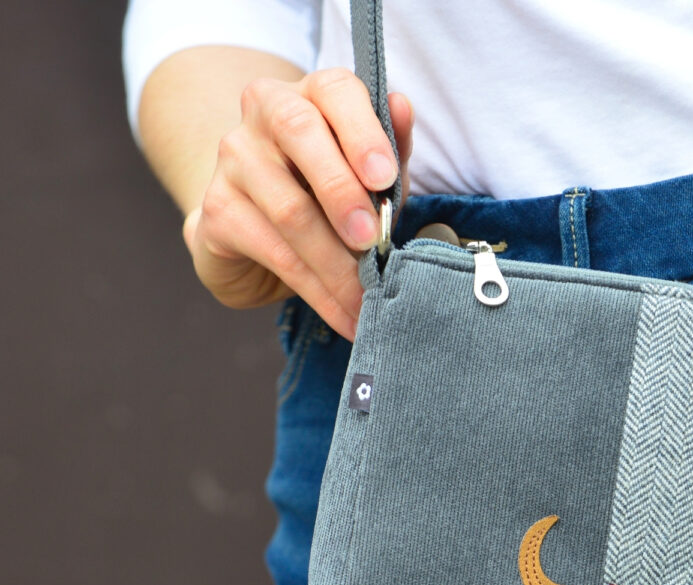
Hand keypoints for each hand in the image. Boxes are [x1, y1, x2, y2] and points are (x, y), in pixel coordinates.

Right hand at [180, 68, 413, 341]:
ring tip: (368, 302)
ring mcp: (233, 158)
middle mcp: (265, 113)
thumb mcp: (370, 177)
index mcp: (312, 95)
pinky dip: (318, 292)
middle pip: (299, 134)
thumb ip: (391, 149)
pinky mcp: (217, 210)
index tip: (384, 177)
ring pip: (290, 209)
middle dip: (342, 193)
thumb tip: (403, 107)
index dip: (362, 130)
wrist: (258, 237)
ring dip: (337, 265)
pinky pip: (274, 253)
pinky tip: (344, 316)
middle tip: (371, 241)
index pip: (335, 89)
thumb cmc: (328, 199)